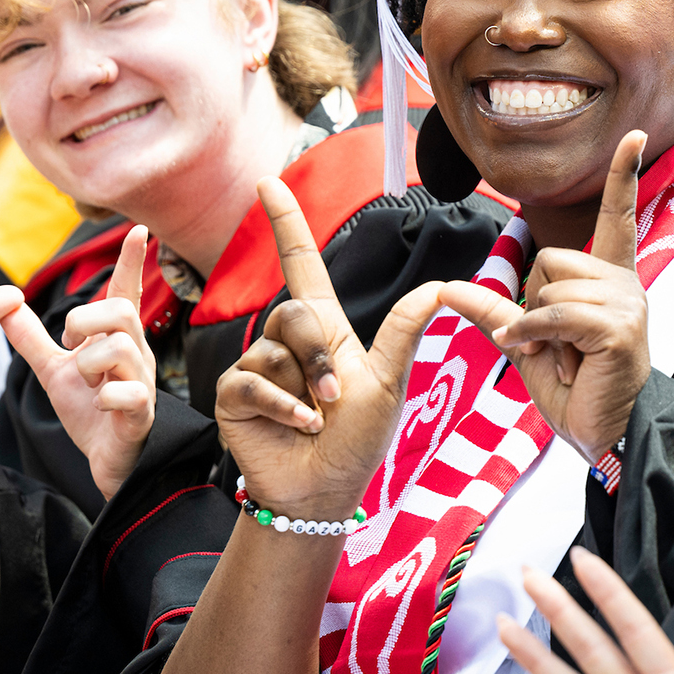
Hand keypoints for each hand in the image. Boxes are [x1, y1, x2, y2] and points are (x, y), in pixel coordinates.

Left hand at [0, 227, 156, 499]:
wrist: (107, 460)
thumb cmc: (90, 411)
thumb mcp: (55, 371)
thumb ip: (34, 341)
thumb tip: (5, 308)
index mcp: (116, 339)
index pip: (126, 292)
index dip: (130, 262)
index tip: (136, 229)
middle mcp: (135, 354)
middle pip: (122, 312)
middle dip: (87, 322)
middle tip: (71, 345)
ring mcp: (142, 382)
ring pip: (121, 348)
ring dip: (91, 363)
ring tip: (85, 381)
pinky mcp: (142, 412)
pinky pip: (126, 393)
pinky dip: (104, 398)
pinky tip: (100, 406)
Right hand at [214, 178, 445, 511]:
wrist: (325, 490)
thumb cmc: (358, 439)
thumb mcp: (389, 382)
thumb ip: (405, 333)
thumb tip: (438, 287)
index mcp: (325, 328)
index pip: (301, 263)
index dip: (285, 223)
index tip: (267, 182)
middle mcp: (286, 341)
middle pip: (295, 312)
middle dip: (319, 355)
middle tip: (334, 398)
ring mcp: (257, 366)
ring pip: (275, 350)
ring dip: (306, 390)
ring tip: (316, 420)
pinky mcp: (234, 394)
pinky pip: (253, 381)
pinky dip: (283, 408)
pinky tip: (299, 428)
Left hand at [439, 130, 649, 465]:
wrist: (607, 435)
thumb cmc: (576, 390)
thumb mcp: (526, 342)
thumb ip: (494, 309)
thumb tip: (447, 287)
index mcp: (609, 279)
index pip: (617, 216)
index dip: (623, 175)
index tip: (635, 137)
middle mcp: (623, 282)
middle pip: (550, 256)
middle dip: (534, 300)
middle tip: (555, 345)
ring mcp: (626, 303)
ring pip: (549, 283)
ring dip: (537, 327)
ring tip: (564, 359)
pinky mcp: (617, 327)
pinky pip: (553, 312)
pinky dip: (534, 333)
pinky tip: (545, 356)